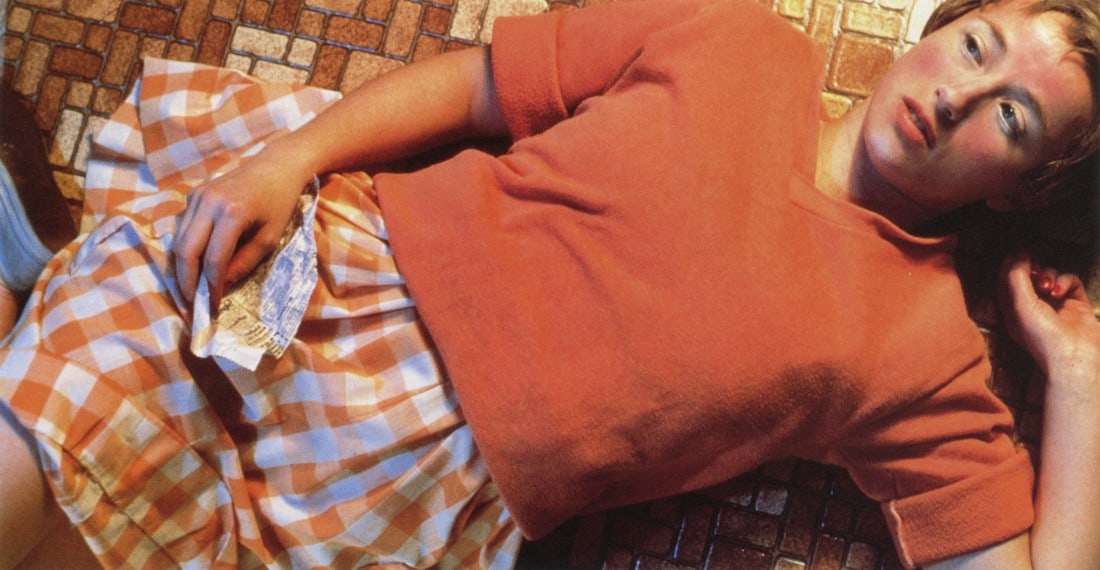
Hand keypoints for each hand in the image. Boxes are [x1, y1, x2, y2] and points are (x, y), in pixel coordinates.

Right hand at [173, 149, 310, 304]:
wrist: (275, 167)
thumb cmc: (279, 203)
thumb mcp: (269, 238)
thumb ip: (244, 264)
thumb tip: (220, 287)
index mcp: (232, 213)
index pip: (213, 260)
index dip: (210, 287)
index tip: (212, 307)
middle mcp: (208, 203)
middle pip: (185, 251)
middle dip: (186, 282)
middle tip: (192, 305)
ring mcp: (196, 197)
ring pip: (177, 241)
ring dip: (181, 268)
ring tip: (190, 290)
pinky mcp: (192, 195)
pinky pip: (181, 228)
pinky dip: (184, 250)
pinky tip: (193, 266)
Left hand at [999, 252, 1099, 381]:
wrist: (1073, 357)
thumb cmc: (1041, 336)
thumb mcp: (1020, 305)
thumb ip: (1016, 278)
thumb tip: (1018, 255)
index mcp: (1012, 310)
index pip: (1006, 281)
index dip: (1009, 266)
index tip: (1015, 254)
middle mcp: (1032, 307)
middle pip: (1029, 276)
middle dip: (1031, 270)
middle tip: (1034, 271)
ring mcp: (1055, 305)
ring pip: (1050, 276)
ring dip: (1048, 275)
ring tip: (1047, 287)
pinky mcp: (1076, 304)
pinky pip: (1070, 282)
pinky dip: (1065, 281)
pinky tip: (1060, 291)